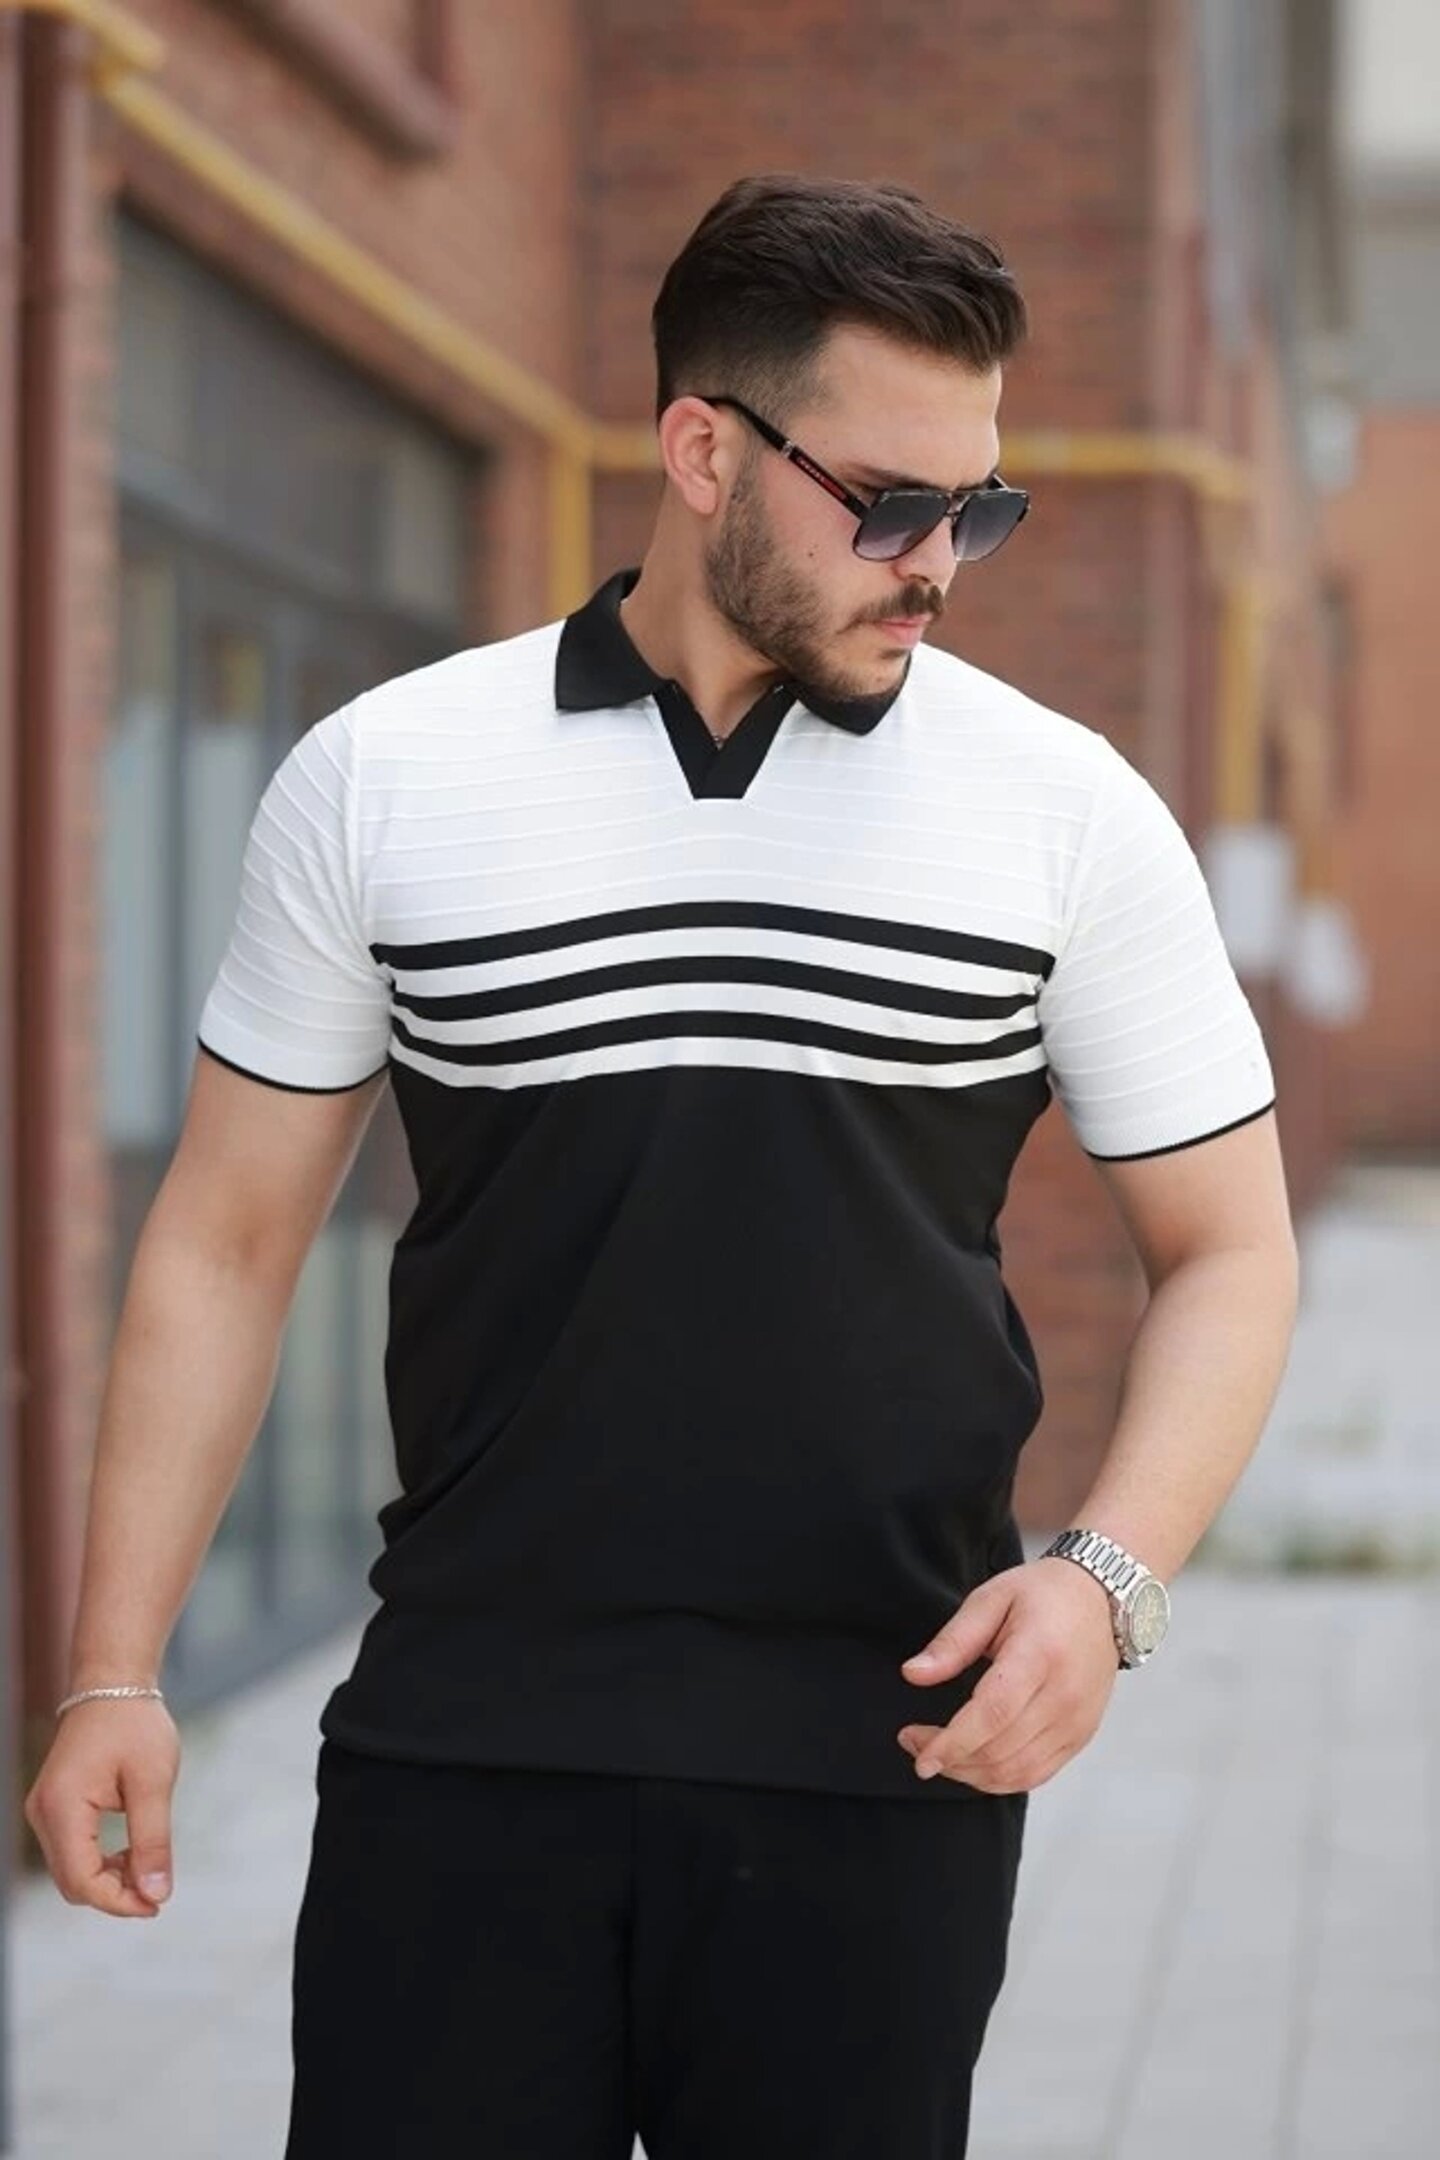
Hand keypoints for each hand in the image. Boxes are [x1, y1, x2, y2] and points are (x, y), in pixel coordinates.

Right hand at [23, 1698, 181, 1918]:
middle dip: (114, 1895)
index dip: (119, 1902)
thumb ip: (153, 1841)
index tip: (157, 1904)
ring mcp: (44, 1811)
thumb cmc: (135, 1726)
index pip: (81, 1880)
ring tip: (147, 1868)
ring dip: (107, 1880)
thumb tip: (157, 1895)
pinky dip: (99, 1863)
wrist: (113, 1684)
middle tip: (157, 1892)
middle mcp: (43, 1813)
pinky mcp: (53, 1808)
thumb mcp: (153, 1782)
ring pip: (70, 1871)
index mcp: (62, 1807)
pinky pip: (71, 1852)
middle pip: (72, 1882)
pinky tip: (130, 1853)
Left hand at [896, 1557, 1121, 1791]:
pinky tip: (972, 1763)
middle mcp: (1064, 1696)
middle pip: (1001, 1750)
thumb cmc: (1045, 1595)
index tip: (919, 1754)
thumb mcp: (991, 1599)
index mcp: (1040, 1655)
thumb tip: (913, 1674)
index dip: (952, 1742)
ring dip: (970, 1774)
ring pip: (1016, 1772)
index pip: (993, 1714)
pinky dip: (999, 1778)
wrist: (1101, 1600)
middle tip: (913, 1742)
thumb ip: (952, 1641)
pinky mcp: (1080, 1736)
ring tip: (939, 1754)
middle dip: (949, 1758)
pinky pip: (1036, 1774)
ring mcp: (1076, 1721)